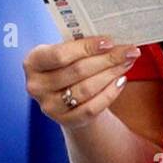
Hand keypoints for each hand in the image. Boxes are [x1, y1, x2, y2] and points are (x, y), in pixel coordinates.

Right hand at [23, 35, 142, 129]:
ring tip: (127, 63)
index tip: (110, 42)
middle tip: (129, 51)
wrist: (65, 96)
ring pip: (86, 89)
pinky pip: (92, 108)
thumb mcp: (66, 53)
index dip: (87, 48)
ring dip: (111, 74)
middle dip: (108, 59)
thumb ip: (81, 45)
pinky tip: (121, 81)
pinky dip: (110, 94)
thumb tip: (113, 41)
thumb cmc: (67, 67)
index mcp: (33, 62)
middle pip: (78, 71)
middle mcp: (36, 86)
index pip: (61, 54)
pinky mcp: (65, 121)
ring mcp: (49, 106)